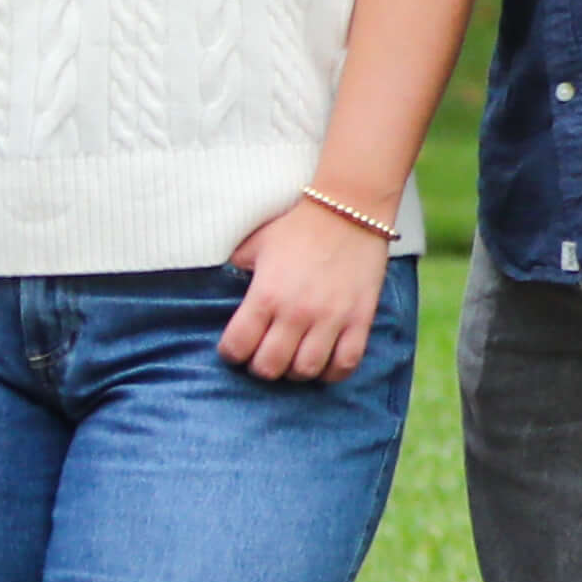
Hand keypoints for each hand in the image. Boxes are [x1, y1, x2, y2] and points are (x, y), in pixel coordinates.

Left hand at [219, 199, 394, 384]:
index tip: (235, 348)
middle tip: (263, 356)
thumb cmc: (297, 226)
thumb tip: (222, 284)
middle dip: (260, 367)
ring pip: (306, 371)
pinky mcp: (360, 320)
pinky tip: (324, 364)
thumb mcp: (255, 244)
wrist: (349, 209)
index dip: (231, 353)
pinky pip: (346, 364)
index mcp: (265, 295)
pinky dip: (332, 372)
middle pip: (269, 367)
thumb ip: (237, 269)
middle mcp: (296, 312)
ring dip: (294, 372)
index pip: (237, 346)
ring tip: (292, 359)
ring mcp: (331, 319)